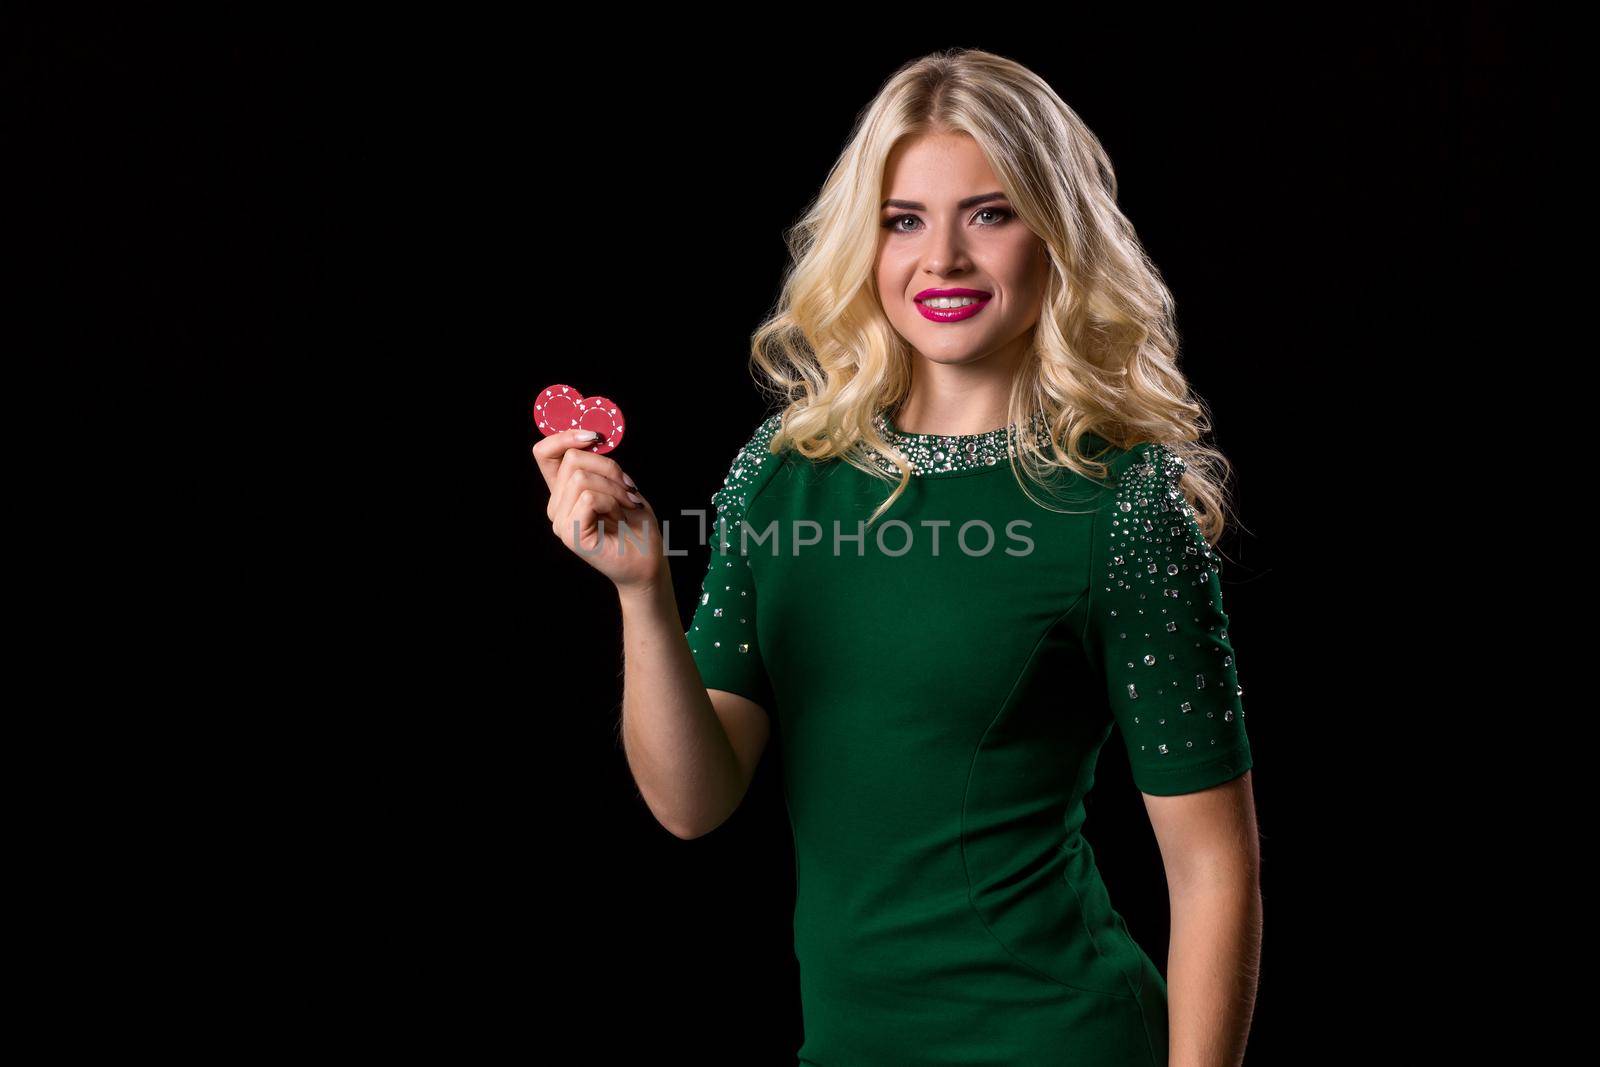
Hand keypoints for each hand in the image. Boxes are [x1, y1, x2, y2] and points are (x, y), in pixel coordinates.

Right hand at [533, 429, 665, 592]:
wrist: (648, 559)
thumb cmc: (636, 523)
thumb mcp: (619, 483)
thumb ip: (599, 464)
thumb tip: (591, 436)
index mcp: (564, 491)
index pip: (545, 453)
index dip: (564, 437)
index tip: (594, 436)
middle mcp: (556, 505)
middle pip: (572, 459)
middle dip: (609, 468)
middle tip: (627, 491)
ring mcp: (560, 521)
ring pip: (581, 477)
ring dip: (614, 488)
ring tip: (624, 507)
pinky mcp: (570, 533)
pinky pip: (589, 497)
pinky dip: (612, 502)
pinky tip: (618, 517)